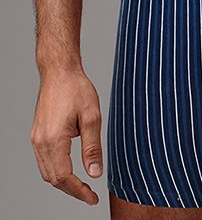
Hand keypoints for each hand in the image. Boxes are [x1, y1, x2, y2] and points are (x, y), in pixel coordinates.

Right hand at [30, 69, 102, 204]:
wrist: (60, 72)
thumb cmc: (77, 90)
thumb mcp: (92, 118)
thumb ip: (92, 148)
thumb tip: (95, 173)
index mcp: (53, 140)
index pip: (64, 177)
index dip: (79, 191)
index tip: (93, 197)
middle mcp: (40, 142)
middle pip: (53, 179)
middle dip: (72, 190)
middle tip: (91, 195)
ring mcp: (36, 139)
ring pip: (47, 172)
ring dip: (64, 182)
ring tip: (83, 186)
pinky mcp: (37, 135)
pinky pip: (44, 161)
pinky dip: (57, 170)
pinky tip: (71, 170)